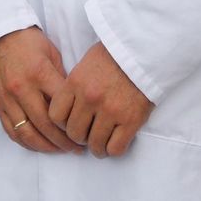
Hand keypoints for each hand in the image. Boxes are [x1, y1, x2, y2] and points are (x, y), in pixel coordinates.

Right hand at [0, 27, 80, 153]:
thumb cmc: (29, 42)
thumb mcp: (53, 53)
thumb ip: (62, 79)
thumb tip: (76, 104)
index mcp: (39, 73)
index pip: (60, 105)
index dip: (75, 120)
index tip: (87, 127)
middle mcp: (21, 88)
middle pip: (45, 124)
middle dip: (63, 140)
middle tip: (77, 148)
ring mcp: (7, 99)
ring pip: (27, 133)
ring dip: (46, 147)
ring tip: (60, 150)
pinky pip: (12, 131)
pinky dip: (26, 142)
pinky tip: (39, 146)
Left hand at [49, 42, 153, 157]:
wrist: (144, 51)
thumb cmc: (114, 56)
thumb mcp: (86, 64)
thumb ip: (74, 86)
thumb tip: (67, 109)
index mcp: (76, 82)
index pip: (55, 116)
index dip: (62, 123)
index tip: (71, 122)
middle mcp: (90, 98)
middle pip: (74, 133)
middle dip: (80, 137)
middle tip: (88, 133)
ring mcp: (110, 110)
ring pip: (94, 144)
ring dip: (97, 147)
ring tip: (102, 142)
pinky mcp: (131, 120)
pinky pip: (115, 148)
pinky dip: (113, 149)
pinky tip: (115, 142)